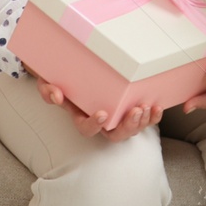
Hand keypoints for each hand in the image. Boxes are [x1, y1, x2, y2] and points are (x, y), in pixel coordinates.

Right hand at [34, 75, 161, 140]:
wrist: (74, 69)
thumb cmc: (62, 78)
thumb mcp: (49, 82)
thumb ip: (48, 90)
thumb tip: (56, 96)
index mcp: (82, 118)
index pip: (87, 130)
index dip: (94, 125)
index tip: (102, 113)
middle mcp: (100, 122)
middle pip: (115, 135)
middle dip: (127, 127)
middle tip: (135, 111)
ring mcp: (116, 117)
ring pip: (130, 129)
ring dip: (141, 122)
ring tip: (146, 108)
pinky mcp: (129, 109)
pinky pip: (142, 119)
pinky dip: (152, 117)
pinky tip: (157, 107)